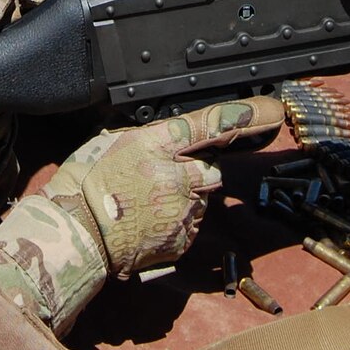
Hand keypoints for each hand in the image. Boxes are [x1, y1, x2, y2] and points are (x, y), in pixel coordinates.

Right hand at [39, 98, 283, 278]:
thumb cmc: (83, 186)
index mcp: (155, 145)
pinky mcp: (182, 238)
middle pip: (212, 167)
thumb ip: (147, 137)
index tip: (273, 110)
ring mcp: (181, 211)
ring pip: (200, 197)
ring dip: (183, 197)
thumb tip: (168, 135)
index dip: (246, 116)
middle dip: (197, 169)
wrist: (76, 236)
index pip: (210, 125)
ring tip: (144, 204)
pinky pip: (190, 223)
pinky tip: (146, 222)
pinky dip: (175, 221)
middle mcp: (175, 177)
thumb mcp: (111, 142)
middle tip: (161, 178)